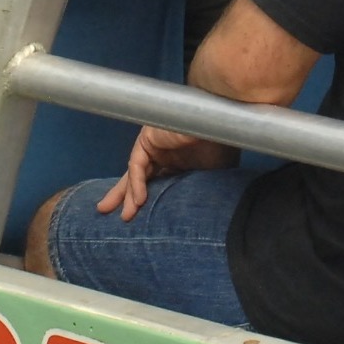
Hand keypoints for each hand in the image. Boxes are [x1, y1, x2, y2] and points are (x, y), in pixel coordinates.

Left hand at [94, 122, 235, 219]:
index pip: (157, 181)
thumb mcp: (210, 175)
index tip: (145, 219)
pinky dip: (136, 184)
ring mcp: (154, 144)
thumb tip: (196, 215)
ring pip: (135, 173)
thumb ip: (197, 190)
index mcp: (177, 160)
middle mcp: (162, 151)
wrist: (219, 124)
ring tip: (126, 218)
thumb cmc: (220, 145)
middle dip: (128, 198)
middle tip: (123, 219)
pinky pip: (137, 165)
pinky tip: (139, 201)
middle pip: (140, 178)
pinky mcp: (148, 139)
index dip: (149, 199)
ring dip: (128, 196)